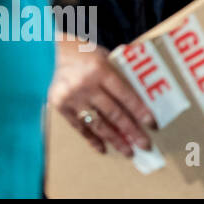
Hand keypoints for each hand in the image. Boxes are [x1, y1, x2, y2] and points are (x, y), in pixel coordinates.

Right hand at [48, 38, 154, 156]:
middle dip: (130, 131)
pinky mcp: (60, 107)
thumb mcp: (106, 57)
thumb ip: (120, 74)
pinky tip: (104, 148)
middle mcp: (86, 86)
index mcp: (101, 71)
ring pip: (97, 124)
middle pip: (113, 113)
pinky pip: (79, 127)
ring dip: (114, 139)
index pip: (124, 95)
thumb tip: (143, 92)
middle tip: (144, 144)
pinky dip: (92, 139)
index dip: (139, 110)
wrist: (52, 52)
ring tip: (128, 151)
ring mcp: (72, 98)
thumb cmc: (86, 54)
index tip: (151, 124)